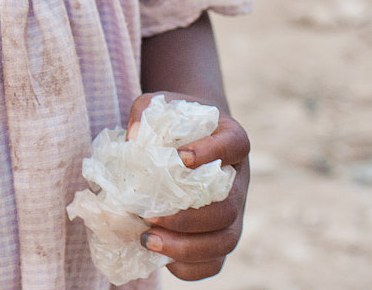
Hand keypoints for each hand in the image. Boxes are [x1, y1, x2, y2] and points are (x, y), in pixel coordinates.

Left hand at [127, 92, 249, 280]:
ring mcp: (234, 211)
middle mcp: (238, 180)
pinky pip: (214, 262)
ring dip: (186, 247)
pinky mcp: (220, 234)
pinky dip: (189, 266)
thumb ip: (144, 113)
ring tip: (148, 240)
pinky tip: (159, 257)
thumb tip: (133, 139)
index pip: (234, 145)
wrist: (190, 136)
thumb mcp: (160, 106)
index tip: (181, 158)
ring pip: (225, 240)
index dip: (212, 153)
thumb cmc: (174, 121)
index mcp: (231, 141)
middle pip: (228, 208)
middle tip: (149, 215)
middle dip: (189, 218)